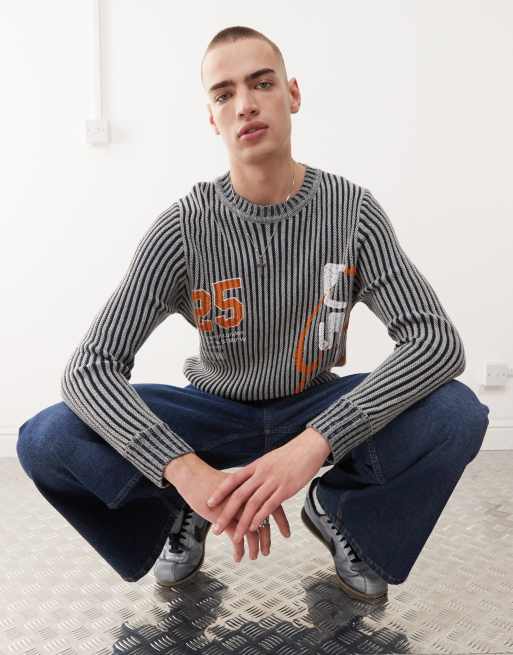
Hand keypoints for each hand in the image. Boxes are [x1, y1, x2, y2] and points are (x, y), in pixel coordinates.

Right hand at [166, 456, 281, 561]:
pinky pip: (236, 538)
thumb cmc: (209, 481)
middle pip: (265, 521)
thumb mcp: (232, 485)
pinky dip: (239, 549)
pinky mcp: (225, 518)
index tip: (286, 533)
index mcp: (253, 489)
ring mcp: (238, 508)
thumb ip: (244, 494)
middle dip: (267, 538)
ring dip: (255, 547)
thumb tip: (253, 503)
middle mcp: (248, 498)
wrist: (193, 477)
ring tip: (255, 556)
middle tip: (268, 549)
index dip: (281, 521)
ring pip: (252, 531)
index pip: (274, 505)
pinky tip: (239, 556)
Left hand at [206, 429, 329, 543]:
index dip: (220, 492)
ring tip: (235, 536)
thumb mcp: (269, 459)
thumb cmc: (291, 454)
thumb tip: (248, 478)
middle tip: (216, 528)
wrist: (309, 447)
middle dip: (226, 514)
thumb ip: (258, 470)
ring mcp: (273, 482)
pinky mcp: (286, 489)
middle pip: (239, 496)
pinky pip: (269, 506)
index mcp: (256, 466)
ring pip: (253, 505)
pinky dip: (260, 518)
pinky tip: (254, 528)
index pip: (233, 480)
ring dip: (242, 523)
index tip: (209, 503)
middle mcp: (261, 474)